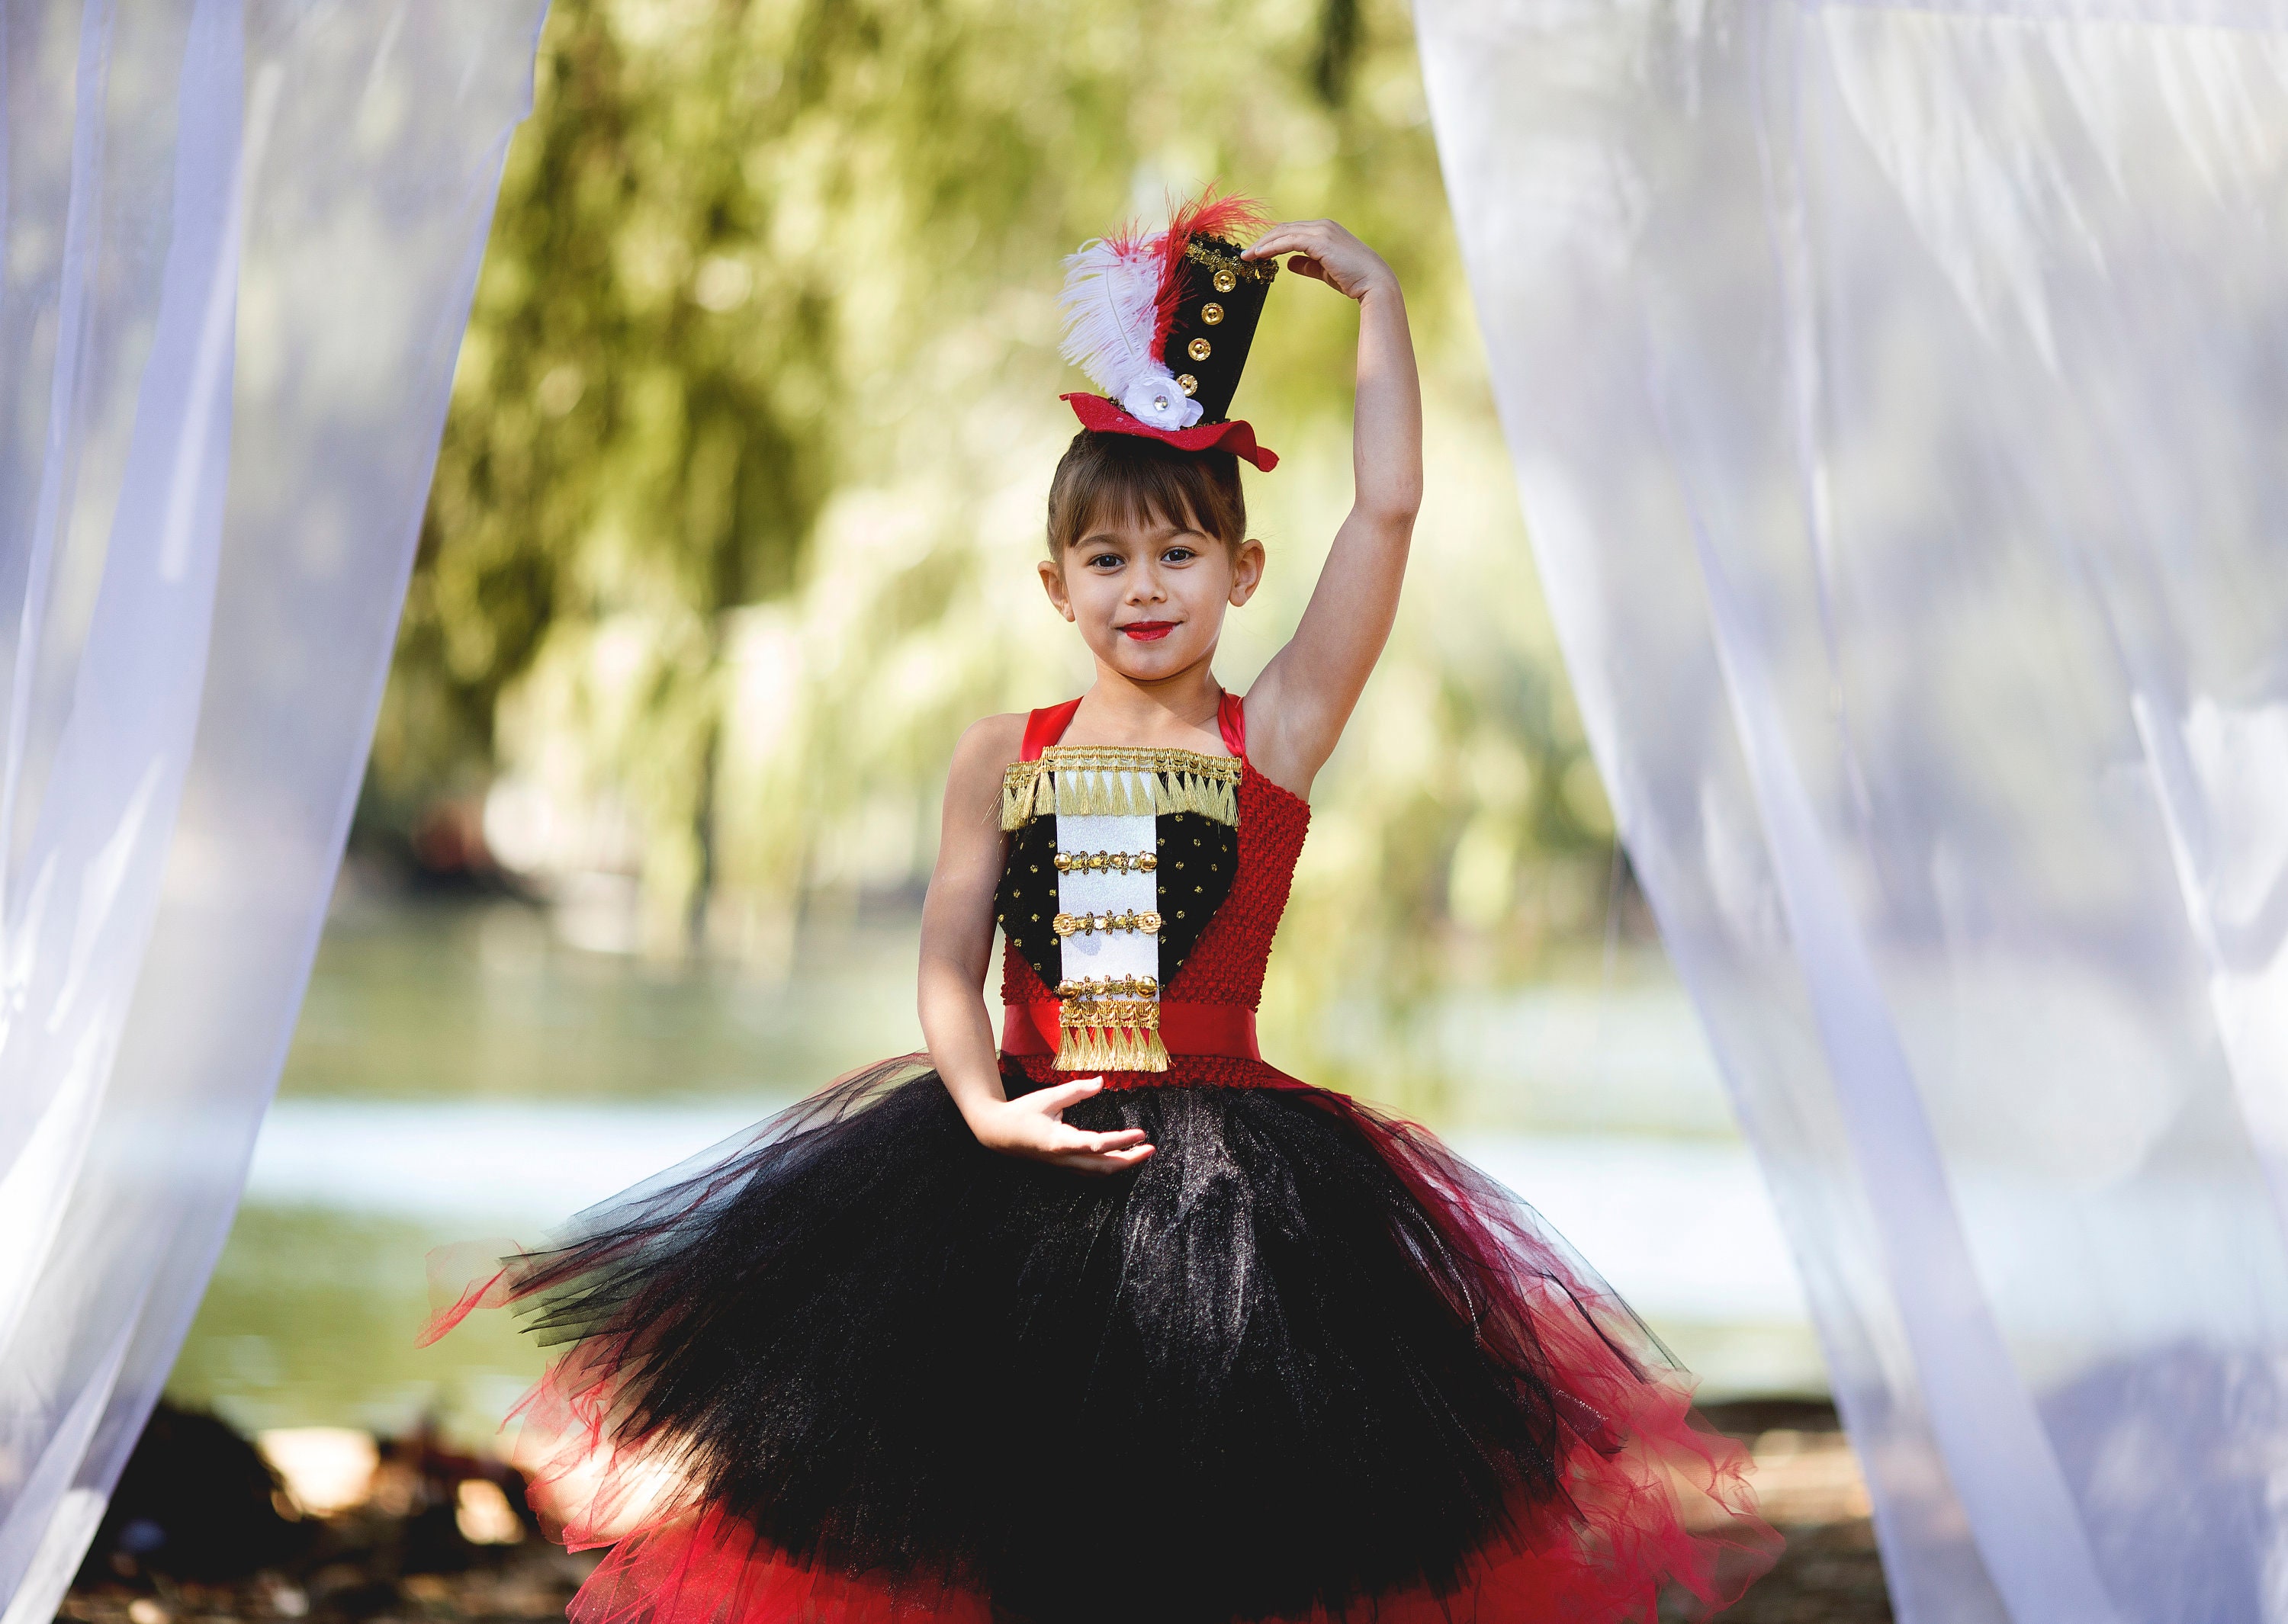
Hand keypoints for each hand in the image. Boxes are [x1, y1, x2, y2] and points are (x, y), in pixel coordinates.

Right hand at [965, 1077, 1154, 1174]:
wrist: (997, 1133)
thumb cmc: (1022, 1112)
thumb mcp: (1048, 1097)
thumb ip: (1076, 1091)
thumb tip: (1102, 1082)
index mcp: (1060, 1141)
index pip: (1098, 1145)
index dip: (1121, 1141)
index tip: (1141, 1134)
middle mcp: (1064, 1159)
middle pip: (1104, 1167)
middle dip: (1130, 1160)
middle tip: (1151, 1148)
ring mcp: (1063, 1167)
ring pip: (1098, 1174)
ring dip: (1122, 1165)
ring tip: (1140, 1153)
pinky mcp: (1062, 1168)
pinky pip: (1090, 1173)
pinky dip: (1109, 1168)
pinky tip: (1119, 1159)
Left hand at [1242, 219, 1395, 303]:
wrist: (1374, 282)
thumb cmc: (1353, 278)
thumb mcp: (1324, 269)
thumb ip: (1307, 264)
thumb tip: (1289, 263)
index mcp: (1325, 230)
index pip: (1291, 230)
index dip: (1272, 240)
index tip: (1256, 252)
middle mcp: (1322, 226)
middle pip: (1284, 228)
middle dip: (1263, 240)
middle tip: (1246, 254)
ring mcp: (1322, 231)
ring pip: (1284, 233)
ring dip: (1263, 244)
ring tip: (1247, 256)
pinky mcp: (1320, 242)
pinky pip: (1289, 241)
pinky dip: (1272, 247)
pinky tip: (1260, 255)